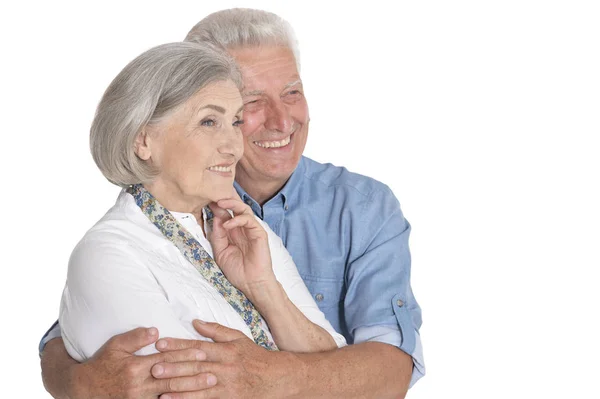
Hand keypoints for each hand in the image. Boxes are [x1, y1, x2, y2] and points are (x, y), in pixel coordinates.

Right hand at [69, 327, 216, 398]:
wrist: (83, 390)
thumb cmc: (102, 363)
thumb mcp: (115, 345)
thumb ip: (135, 337)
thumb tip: (156, 331)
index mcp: (135, 366)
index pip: (166, 359)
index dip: (185, 356)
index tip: (202, 353)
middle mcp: (139, 385)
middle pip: (172, 378)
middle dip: (193, 376)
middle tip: (213, 373)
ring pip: (169, 394)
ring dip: (190, 391)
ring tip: (207, 387)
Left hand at [155, 320, 298, 398]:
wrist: (276, 378)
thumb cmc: (255, 357)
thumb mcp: (238, 338)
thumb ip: (216, 330)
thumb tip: (195, 322)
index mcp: (226, 349)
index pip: (198, 346)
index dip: (178, 344)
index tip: (160, 344)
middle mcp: (225, 365)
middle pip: (196, 365)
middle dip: (174, 366)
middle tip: (154, 366)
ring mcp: (226, 383)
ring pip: (199, 384)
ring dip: (178, 386)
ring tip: (159, 386)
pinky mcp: (228, 398)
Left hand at [208, 198, 275, 297]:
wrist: (251, 284)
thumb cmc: (237, 271)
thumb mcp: (220, 252)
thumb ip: (217, 235)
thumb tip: (215, 218)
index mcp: (232, 232)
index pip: (225, 214)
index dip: (216, 207)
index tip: (204, 201)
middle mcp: (242, 229)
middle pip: (235, 208)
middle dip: (224, 201)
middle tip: (212, 197)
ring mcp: (252, 230)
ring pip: (244, 209)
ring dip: (232, 204)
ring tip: (220, 204)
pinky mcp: (260, 233)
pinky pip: (250, 220)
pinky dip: (238, 219)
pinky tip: (228, 224)